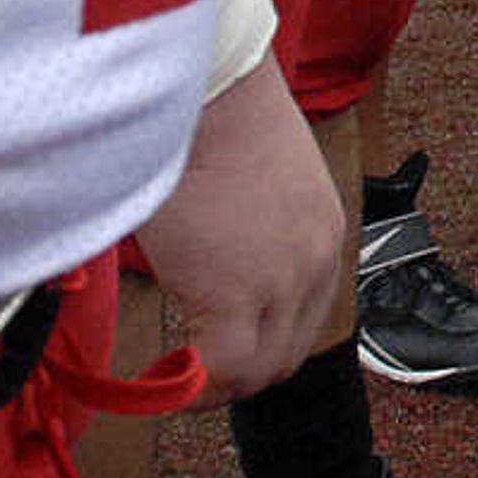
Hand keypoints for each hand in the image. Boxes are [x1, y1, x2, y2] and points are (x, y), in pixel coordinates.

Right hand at [135, 54, 347, 401]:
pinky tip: (154, 375)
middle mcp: (316, 262)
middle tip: (185, 370)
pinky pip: (217, 371)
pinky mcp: (233, 294)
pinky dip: (187, 385)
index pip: (305, 321)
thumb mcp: (254, 184)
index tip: (214, 351)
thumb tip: (209, 264)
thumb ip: (249, 234)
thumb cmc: (213, 120)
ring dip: (212, 381)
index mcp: (323, 234)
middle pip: (285, 356)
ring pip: (255, 371)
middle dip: (235, 374)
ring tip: (169, 371)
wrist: (204, 92)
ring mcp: (281, 281)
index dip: (258, 346)